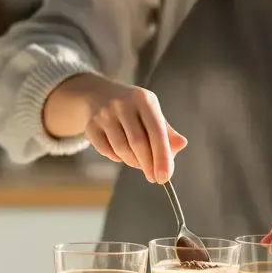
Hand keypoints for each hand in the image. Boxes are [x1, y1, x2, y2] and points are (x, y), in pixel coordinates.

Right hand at [46, 74, 186, 182]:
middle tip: (154, 177)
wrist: (100, 95)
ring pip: (121, 149)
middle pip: (138, 143)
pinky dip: (117, 158)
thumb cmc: (134, 109)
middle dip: (148, 165)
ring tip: (139, 162)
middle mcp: (122, 103)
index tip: (165, 177)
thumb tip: (180, 145)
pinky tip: (122, 153)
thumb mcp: (153, 113)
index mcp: (143, 99)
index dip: (162, 157)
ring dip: (133, 162)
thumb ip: (167, 132)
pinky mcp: (91, 125)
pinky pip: (106, 151)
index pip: (156, 132)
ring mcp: (104, 114)